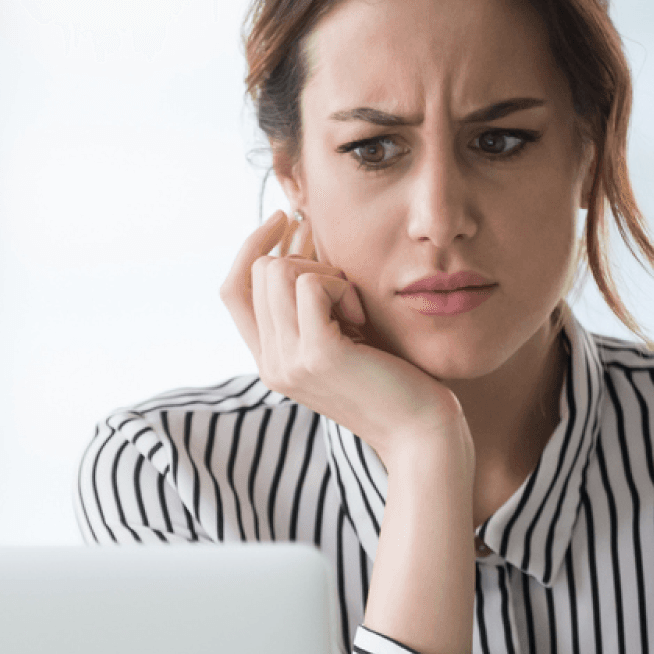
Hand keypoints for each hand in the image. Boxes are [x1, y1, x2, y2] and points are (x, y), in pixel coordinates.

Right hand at [219, 212, 464, 461]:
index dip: (252, 247)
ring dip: (326, 272)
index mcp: (270, 361)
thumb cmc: (394, 379)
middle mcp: (270, 365)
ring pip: (278, 270)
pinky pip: (312, 283)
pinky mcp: (317, 355)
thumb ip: (313, 300)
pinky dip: (343, 287)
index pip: (232, 289)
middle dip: (304, 257)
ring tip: (356, 309)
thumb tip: (300, 229)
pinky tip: (364, 318)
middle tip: (347, 283)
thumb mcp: (342, 336)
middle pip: (258, 271)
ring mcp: (289, 362)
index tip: (287, 219)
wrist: (421, 433)